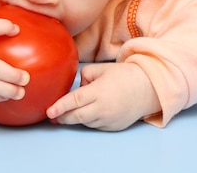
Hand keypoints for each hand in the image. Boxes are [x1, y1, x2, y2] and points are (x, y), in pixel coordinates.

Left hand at [46, 62, 160, 130]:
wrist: (147, 89)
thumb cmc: (124, 76)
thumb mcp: (102, 69)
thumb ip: (85, 76)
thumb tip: (77, 87)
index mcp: (98, 92)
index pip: (75, 100)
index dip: (60, 106)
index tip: (49, 111)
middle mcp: (103, 108)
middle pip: (76, 116)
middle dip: (62, 117)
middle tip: (52, 115)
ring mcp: (108, 120)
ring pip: (85, 122)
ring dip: (74, 118)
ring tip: (66, 113)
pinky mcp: (113, 127)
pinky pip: (95, 125)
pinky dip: (88, 120)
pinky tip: (86, 113)